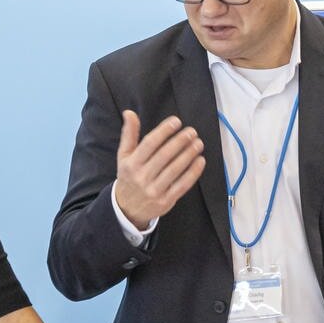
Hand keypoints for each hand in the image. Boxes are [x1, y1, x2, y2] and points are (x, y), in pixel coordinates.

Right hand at [113, 110, 205, 230]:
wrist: (127, 209)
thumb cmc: (129, 177)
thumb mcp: (123, 157)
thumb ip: (129, 135)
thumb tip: (130, 113)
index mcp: (131, 164)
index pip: (150, 144)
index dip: (164, 131)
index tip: (176, 121)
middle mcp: (142, 177)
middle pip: (164, 155)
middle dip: (180, 141)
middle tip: (192, 132)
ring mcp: (154, 190)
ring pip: (175, 169)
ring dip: (189, 154)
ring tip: (198, 143)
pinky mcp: (166, 201)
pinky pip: (182, 184)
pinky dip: (193, 172)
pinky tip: (200, 161)